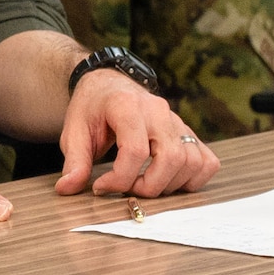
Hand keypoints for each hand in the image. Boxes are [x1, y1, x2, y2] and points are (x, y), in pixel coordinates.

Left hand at [56, 70, 219, 197]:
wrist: (108, 85)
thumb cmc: (91, 108)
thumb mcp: (74, 131)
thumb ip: (74, 161)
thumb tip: (67, 188)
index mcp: (126, 106)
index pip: (135, 151)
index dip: (120, 178)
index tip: (101, 187)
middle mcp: (158, 111)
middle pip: (171, 158)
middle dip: (149, 186)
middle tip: (127, 189)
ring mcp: (177, 121)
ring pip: (192, 161)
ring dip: (170, 184)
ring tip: (144, 184)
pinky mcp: (188, 132)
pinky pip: (207, 161)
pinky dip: (194, 178)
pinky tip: (169, 180)